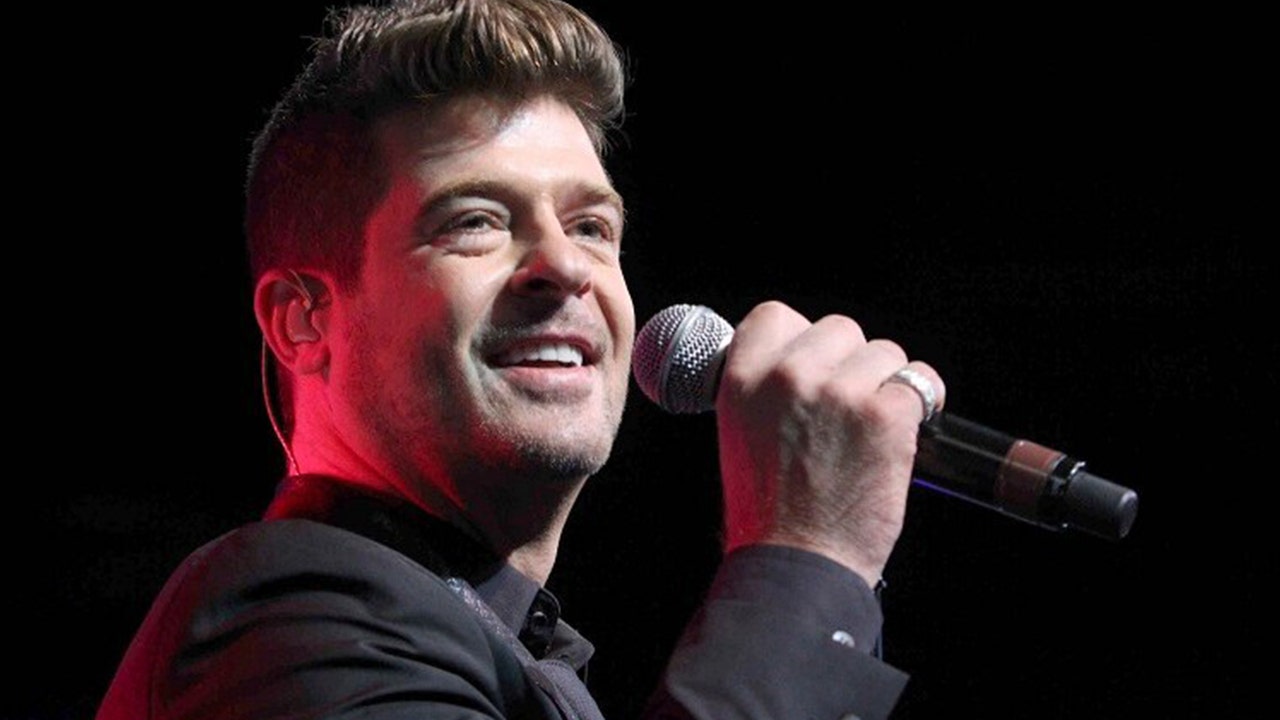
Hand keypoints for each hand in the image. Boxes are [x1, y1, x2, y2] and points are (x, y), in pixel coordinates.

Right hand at [714, 301, 944, 585]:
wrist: (798, 565)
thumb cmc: (768, 514)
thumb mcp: (739, 435)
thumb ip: (765, 390)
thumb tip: (802, 360)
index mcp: (741, 378)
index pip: (777, 315)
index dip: (800, 337)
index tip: (813, 363)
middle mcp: (787, 375)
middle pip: (838, 328)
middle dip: (848, 363)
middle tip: (844, 410)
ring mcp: (839, 391)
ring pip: (883, 352)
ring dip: (884, 385)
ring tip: (869, 430)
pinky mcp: (884, 413)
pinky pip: (918, 381)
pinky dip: (920, 405)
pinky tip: (904, 432)